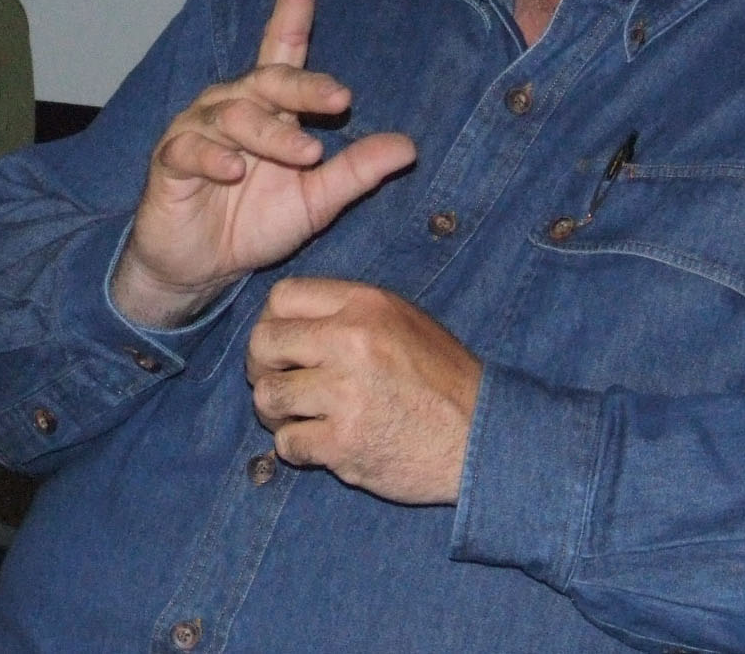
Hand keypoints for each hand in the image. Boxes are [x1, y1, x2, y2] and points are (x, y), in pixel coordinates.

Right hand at [111, 0, 415, 325]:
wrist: (198, 269)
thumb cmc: (253, 224)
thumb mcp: (316, 201)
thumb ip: (356, 172)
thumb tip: (410, 147)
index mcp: (268, 106)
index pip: (283, 41)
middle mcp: (232, 105)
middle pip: (267, 79)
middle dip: (305, 85)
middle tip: (342, 99)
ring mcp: (197, 129)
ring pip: (235, 114)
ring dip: (271, 133)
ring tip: (305, 155)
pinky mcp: (170, 159)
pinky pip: (191, 147)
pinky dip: (214, 156)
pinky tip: (235, 171)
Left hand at [246, 277, 480, 504]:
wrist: (482, 438)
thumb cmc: (441, 379)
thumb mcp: (402, 320)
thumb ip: (346, 312)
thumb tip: (285, 319)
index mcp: (365, 306)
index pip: (282, 297)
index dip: (272, 321)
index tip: (282, 345)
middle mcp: (351, 343)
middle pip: (264, 344)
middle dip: (262, 367)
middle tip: (278, 382)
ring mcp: (346, 395)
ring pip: (267, 397)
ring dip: (275, 412)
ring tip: (297, 416)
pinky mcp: (345, 444)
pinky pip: (288, 443)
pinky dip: (297, 447)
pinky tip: (321, 443)